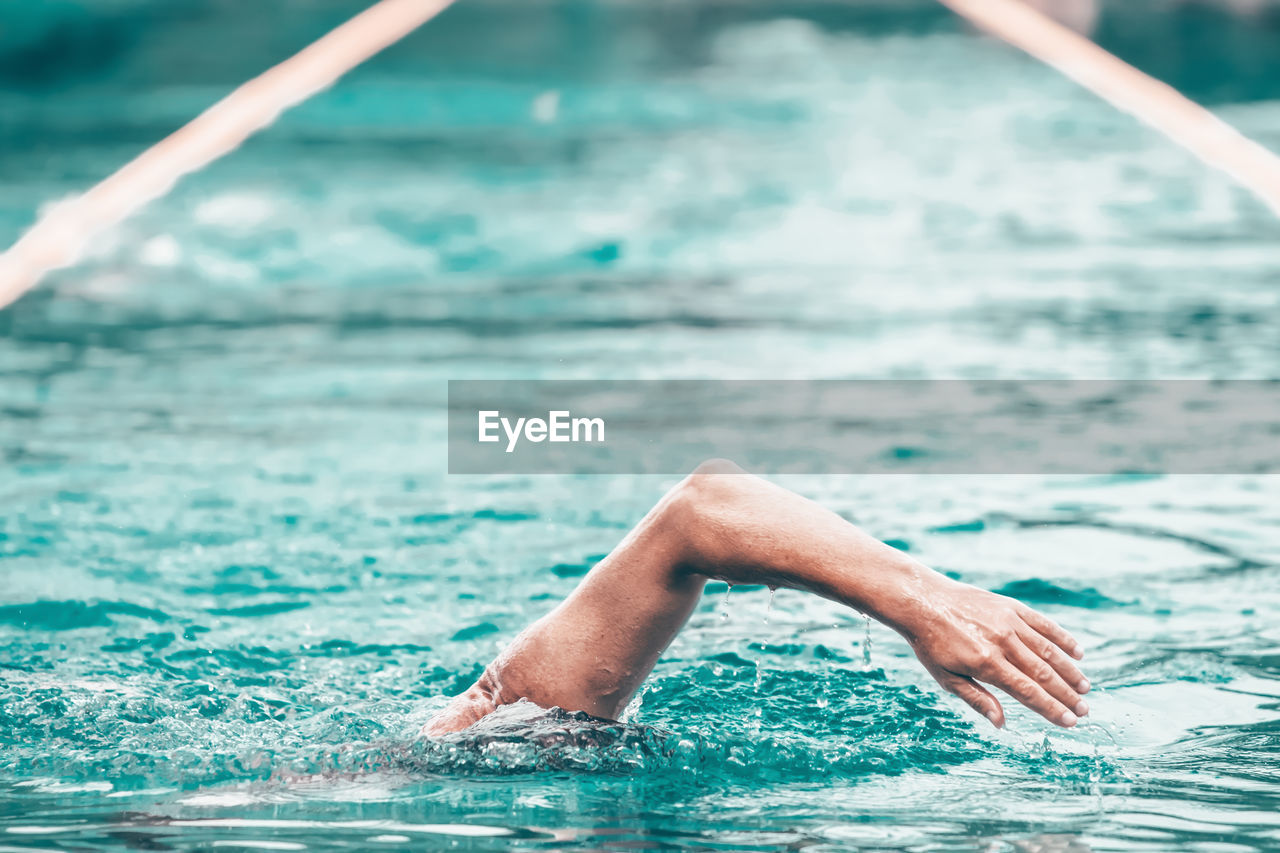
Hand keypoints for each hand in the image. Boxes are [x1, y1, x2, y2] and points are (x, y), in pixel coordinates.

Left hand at [900, 575, 1088, 727]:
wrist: (922, 600)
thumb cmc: (931, 643)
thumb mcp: (946, 677)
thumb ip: (976, 699)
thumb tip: (1001, 723)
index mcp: (986, 663)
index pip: (1028, 692)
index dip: (1051, 708)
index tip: (1070, 721)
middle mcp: (1002, 642)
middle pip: (1043, 673)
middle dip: (1066, 694)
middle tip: (1085, 710)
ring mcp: (1008, 621)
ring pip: (1048, 650)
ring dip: (1069, 670)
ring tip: (1085, 687)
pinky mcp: (1010, 606)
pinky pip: (1043, 624)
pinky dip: (1062, 638)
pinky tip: (1078, 652)